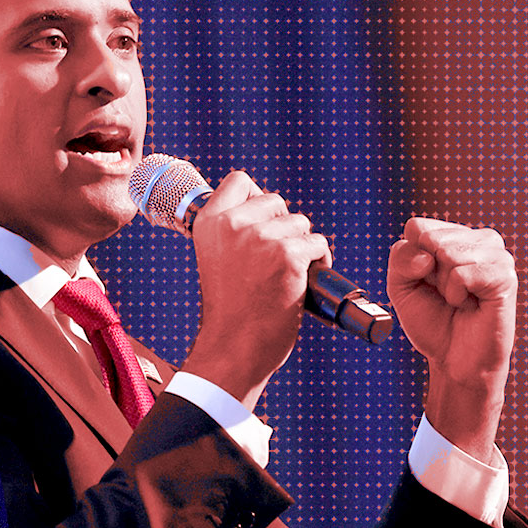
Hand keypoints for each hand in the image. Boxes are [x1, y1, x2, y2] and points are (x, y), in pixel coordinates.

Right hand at [182, 170, 332, 406]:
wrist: (233, 347)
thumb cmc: (229, 309)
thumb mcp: (216, 258)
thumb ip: (232, 230)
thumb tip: (266, 208)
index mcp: (208, 222)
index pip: (240, 181)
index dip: (256, 199)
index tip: (259, 223)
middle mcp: (232, 225)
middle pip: (276, 201)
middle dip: (283, 226)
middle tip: (273, 259)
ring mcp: (261, 238)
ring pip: (301, 223)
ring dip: (302, 245)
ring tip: (287, 274)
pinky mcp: (288, 256)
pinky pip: (318, 244)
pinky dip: (319, 261)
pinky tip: (303, 280)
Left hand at [388, 217, 516, 463]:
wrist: (454, 360)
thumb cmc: (432, 321)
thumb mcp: (401, 286)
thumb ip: (401, 258)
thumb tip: (428, 255)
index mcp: (455, 237)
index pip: (417, 227)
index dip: (411, 260)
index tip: (425, 281)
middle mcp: (479, 240)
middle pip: (431, 237)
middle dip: (427, 272)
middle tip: (445, 294)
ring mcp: (496, 256)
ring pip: (448, 251)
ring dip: (443, 284)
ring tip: (458, 299)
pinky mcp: (505, 276)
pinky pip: (462, 273)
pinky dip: (456, 293)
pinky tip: (469, 304)